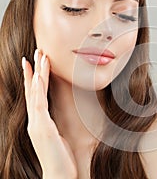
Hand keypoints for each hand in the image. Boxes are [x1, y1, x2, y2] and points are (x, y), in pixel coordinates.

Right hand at [22, 49, 76, 178]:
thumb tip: (58, 117)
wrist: (59, 175)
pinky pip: (39, 105)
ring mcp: (37, 124)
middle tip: (35, 52)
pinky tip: (39, 78)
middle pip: (33, 90)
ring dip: (37, 74)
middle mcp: (35, 121)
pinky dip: (38, 90)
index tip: (34, 63)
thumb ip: (55, 125)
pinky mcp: (42, 129)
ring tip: (38, 57)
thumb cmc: (61, 157)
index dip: (34, 78)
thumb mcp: (58, 137)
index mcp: (40, 121)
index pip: (35, 95)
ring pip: (35, 93)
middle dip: (34, 70)